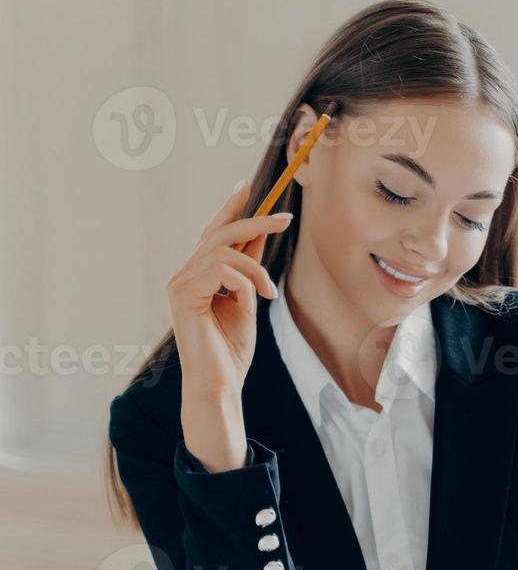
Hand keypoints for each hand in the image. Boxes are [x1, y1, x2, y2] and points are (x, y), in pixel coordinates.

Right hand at [168, 180, 292, 399]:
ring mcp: (179, 285)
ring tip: (269, 294)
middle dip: (255, 222)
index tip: (247, 186)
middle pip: (219, 233)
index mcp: (198, 275)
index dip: (230, 208)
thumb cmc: (232, 349)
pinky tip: (253, 302)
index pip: (214, 232)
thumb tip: (261, 234)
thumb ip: (249, 269)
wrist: (220, 383)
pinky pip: (221, 272)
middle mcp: (183, 276)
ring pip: (224, 252)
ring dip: (256, 269)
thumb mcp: (248, 300)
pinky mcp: (183, 297)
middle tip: (286, 219)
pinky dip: (244, 282)